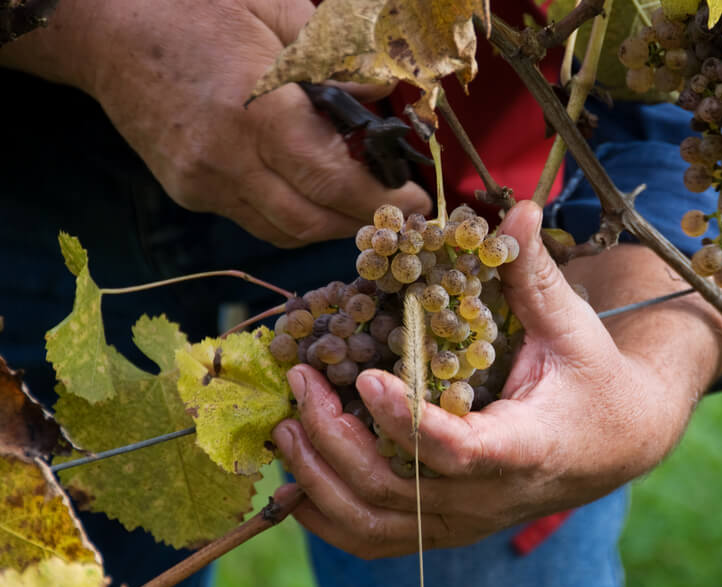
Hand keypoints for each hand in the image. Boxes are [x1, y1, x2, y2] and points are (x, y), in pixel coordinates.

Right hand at [0, 0, 430, 246]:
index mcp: (256, 112)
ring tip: (361, 202)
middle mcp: (227, 161)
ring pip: (283, 231)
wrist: (103, 28)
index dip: (382, 200)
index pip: (333, 182)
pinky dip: (293, 214)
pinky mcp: (188, 192)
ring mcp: (203, 183)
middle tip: (399, 209)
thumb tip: (384, 93)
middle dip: (364, 222)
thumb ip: (337, 62)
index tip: (418, 201)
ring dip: (330, 223)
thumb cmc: (195, 7)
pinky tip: (310, 190)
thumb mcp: (277, 15)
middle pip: (312, 221)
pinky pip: (255, 220)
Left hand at [272, 201, 721, 557]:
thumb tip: (513, 208)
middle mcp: (489, 498)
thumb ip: (534, 275)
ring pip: (375, 524)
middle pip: (396, 492)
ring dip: (320, 479)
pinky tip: (295, 479)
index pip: (458, 452)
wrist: (617, 443)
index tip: (367, 377)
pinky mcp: (445, 526)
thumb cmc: (593, 380)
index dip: (406, 422)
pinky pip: (375, 538)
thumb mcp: (572, 327)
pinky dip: (328, 515)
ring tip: (286, 426)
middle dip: (336, 438)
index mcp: (525, 448)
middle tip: (303, 380)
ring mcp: (463, 521)